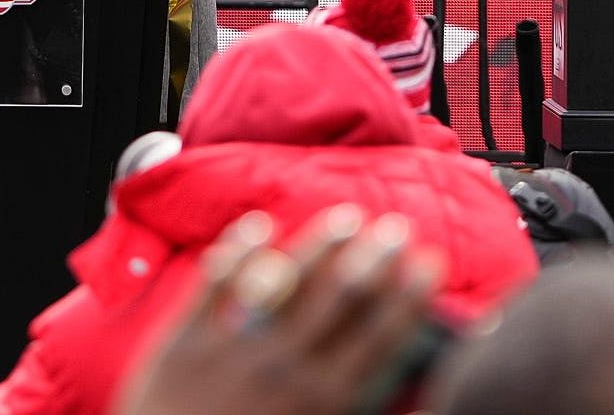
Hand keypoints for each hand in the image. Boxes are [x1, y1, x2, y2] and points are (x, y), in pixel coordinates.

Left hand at [113, 209, 442, 414]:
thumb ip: (352, 409)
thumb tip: (400, 384)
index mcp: (324, 401)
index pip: (378, 338)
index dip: (407, 297)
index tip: (429, 262)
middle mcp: (285, 370)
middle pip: (339, 302)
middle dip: (373, 261)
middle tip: (397, 228)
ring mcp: (233, 351)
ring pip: (285, 283)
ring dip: (319, 247)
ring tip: (346, 218)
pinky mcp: (185, 342)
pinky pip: (214, 285)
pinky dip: (237, 252)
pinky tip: (259, 226)